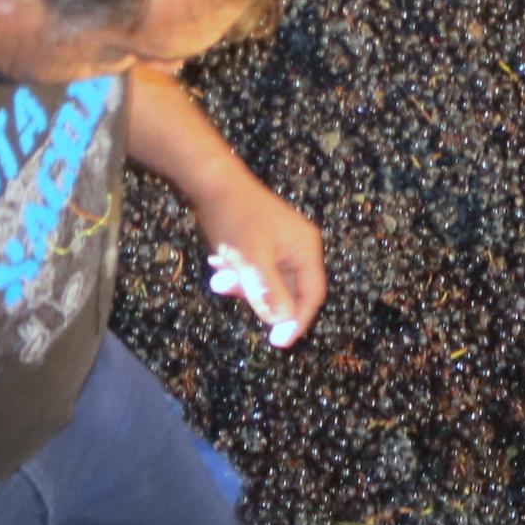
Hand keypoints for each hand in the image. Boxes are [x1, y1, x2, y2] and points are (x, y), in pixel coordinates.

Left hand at [191, 174, 326, 346]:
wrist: (211, 181)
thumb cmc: (235, 219)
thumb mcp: (253, 262)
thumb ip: (271, 293)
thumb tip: (286, 322)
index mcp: (306, 249)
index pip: (312, 295)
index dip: (297, 322)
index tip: (278, 343)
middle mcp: (299, 247)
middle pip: (290, 291)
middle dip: (260, 298)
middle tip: (231, 292)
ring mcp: (282, 244)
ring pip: (269, 282)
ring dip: (244, 286)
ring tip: (219, 278)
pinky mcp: (264, 242)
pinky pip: (258, 270)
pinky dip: (240, 273)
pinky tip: (219, 265)